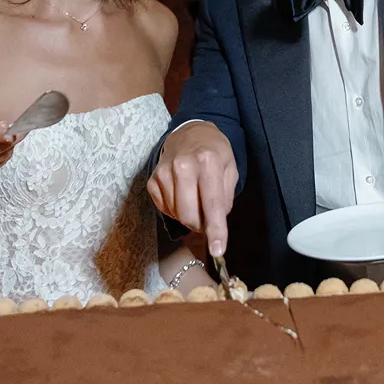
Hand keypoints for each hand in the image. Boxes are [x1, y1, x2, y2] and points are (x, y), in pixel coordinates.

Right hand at [147, 122, 237, 256]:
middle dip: (201, 225)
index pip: (212, 203)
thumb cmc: (214, 152)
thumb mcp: (230, 168)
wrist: (189, 132)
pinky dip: (176, 210)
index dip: (216, 230)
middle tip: (208, 217)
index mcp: (207, 161)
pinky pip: (164, 209)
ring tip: (196, 199)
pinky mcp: (152, 180)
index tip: (218, 250)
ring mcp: (164, 173)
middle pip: (190, 215)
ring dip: (189, 216)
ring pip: (177, 215)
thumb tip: (216, 223)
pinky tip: (182, 195)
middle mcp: (183, 166)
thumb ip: (226, 196)